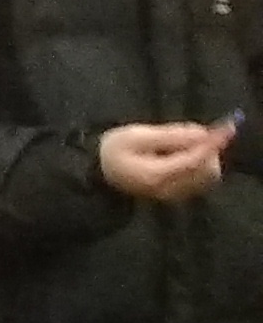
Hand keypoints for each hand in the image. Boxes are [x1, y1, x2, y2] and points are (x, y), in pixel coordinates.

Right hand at [97, 120, 233, 203]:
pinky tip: (185, 157)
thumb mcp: (136, 135)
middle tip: (194, 136)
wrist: (96, 174)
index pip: (195, 160)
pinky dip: (202, 167)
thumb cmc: (112, 151)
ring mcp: (173, 195)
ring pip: (207, 177)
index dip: (213, 142)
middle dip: (208, 151)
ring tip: (183, 146)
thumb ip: (171, 135)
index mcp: (156, 175)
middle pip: (207, 170)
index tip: (227, 126)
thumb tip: (203, 133)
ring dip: (206, 158)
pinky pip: (201, 182)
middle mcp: (168, 189)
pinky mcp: (175, 195)